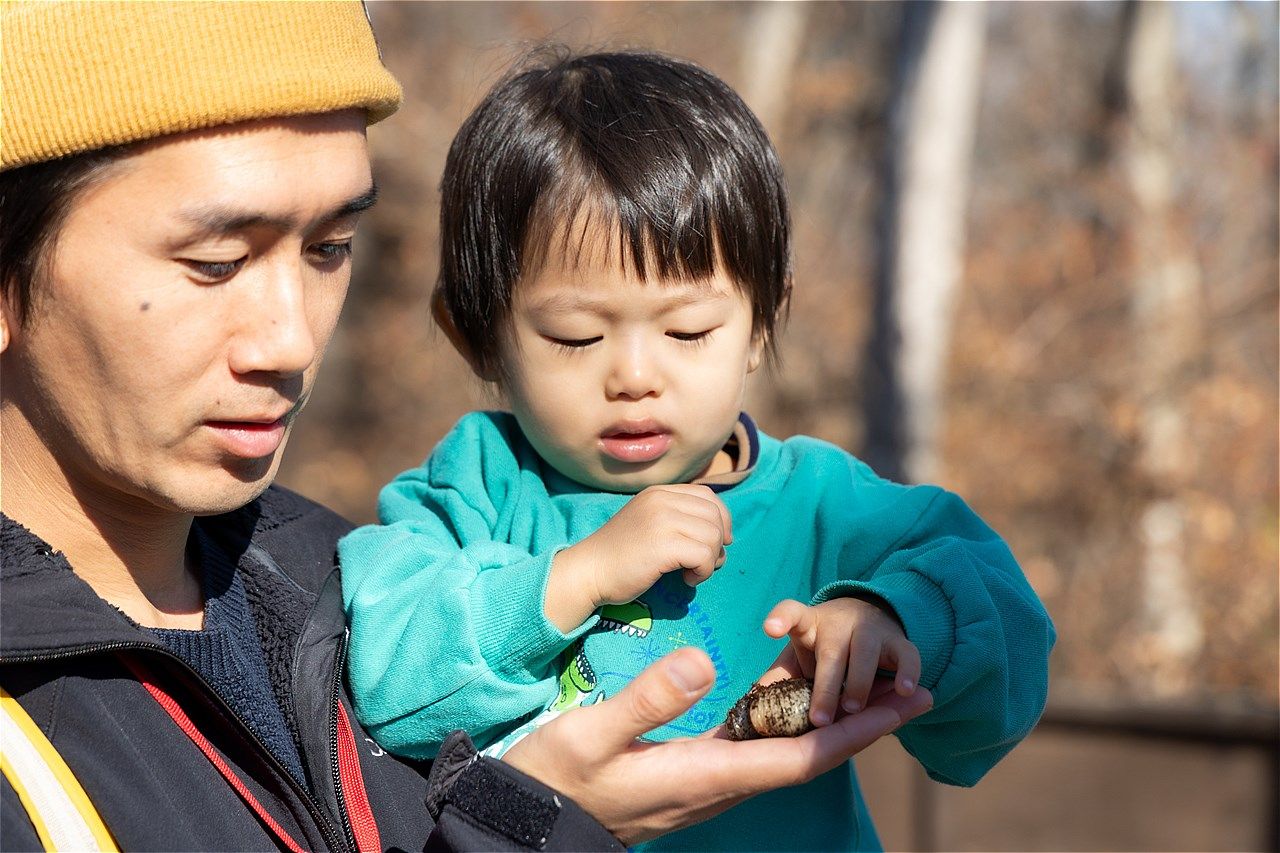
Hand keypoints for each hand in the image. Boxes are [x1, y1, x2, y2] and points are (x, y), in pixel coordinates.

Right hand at [502, 647, 931, 844]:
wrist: (533, 822)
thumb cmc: (557, 779)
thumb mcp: (590, 735)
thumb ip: (646, 699)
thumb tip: (703, 662)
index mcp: (706, 775)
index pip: (800, 756)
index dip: (855, 730)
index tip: (901, 706)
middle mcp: (719, 784)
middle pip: (809, 756)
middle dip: (863, 724)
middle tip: (913, 691)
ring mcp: (709, 782)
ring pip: (787, 752)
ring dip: (833, 722)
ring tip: (869, 688)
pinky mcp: (695, 773)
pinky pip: (759, 747)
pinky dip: (791, 721)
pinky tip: (796, 699)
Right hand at [546, 485, 730, 630]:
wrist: (588, 572)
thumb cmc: (619, 557)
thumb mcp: (649, 524)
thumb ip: (678, 520)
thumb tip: (722, 535)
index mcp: (659, 492)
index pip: (708, 496)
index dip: (721, 519)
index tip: (716, 543)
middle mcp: (662, 499)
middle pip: (715, 515)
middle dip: (717, 543)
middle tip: (705, 564)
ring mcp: (662, 519)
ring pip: (713, 536)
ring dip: (710, 560)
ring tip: (692, 572)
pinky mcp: (663, 544)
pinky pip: (704, 556)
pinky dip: (703, 572)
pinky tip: (686, 579)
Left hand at [764, 598, 921, 726]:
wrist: (869, 622)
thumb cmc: (824, 649)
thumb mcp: (801, 658)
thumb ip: (779, 680)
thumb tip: (749, 712)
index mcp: (809, 624)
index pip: (791, 613)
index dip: (781, 619)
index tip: (770, 629)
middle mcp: (839, 623)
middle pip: (831, 651)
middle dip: (825, 686)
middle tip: (819, 720)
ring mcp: (870, 630)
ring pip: (865, 652)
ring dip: (859, 683)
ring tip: (852, 710)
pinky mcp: (899, 642)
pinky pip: (907, 655)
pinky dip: (908, 672)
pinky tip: (904, 692)